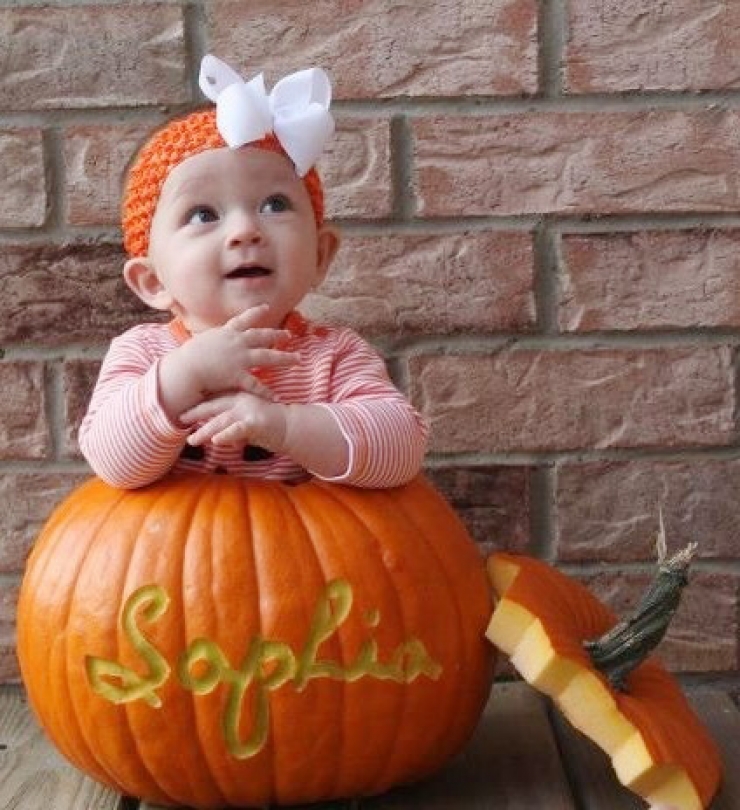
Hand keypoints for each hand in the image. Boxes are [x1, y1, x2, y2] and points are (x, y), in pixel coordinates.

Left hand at [181, 393, 287, 450]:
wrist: (291, 427)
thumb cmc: (269, 423)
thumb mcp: (246, 418)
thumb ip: (231, 420)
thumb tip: (215, 431)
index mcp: (238, 395)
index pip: (213, 397)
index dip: (197, 402)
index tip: (181, 408)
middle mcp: (241, 400)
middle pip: (213, 406)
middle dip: (195, 414)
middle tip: (180, 419)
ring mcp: (248, 410)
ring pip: (221, 420)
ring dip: (205, 430)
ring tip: (192, 440)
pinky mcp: (255, 423)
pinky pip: (237, 430)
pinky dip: (227, 435)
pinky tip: (216, 441)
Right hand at [184, 305, 298, 396]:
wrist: (186, 368)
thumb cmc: (188, 357)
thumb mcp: (203, 342)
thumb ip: (213, 340)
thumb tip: (213, 340)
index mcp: (227, 333)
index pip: (243, 319)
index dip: (255, 312)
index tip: (266, 307)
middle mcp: (237, 343)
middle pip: (262, 336)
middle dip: (277, 335)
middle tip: (288, 336)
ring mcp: (239, 358)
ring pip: (267, 357)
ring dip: (284, 358)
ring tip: (297, 360)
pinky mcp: (237, 375)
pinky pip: (255, 384)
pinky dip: (265, 391)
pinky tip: (275, 396)